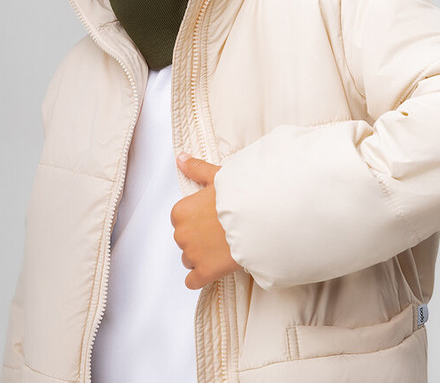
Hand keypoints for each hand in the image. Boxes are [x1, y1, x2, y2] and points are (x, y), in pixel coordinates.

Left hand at [170, 153, 240, 289]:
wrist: (259, 219)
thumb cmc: (240, 196)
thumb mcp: (217, 177)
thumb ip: (196, 168)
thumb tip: (181, 158)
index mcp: (180, 211)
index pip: (180, 220)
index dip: (197, 219)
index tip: (212, 217)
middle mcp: (181, 234)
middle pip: (185, 240)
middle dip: (199, 238)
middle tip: (221, 231)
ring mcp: (193, 255)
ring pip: (190, 260)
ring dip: (202, 256)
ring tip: (223, 247)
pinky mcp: (205, 273)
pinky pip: (193, 281)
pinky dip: (201, 277)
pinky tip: (213, 270)